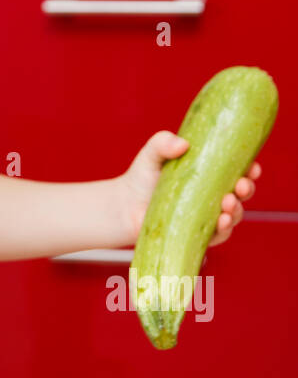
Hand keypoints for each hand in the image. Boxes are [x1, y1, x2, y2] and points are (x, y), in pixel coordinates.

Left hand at [117, 130, 260, 248]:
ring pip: (235, 215)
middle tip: (241, 186)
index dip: (251, 169)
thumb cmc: (142, 177)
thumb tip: (182, 144)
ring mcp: (208, 216)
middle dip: (248, 189)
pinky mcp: (199, 234)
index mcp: (211, 173)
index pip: (239, 170)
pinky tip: (220, 223)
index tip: (252, 167)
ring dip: (237, 211)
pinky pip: (219, 235)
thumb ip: (163, 142)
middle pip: (243, 193)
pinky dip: (224, 230)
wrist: (125, 207)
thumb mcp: (153, 154)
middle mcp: (214, 194)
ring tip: (227, 204)